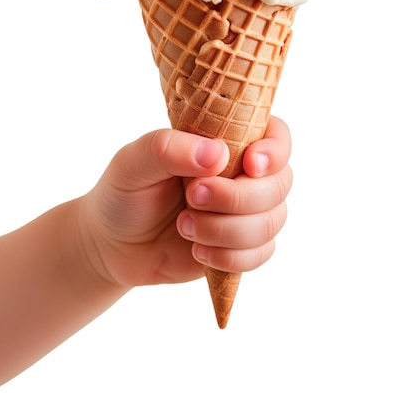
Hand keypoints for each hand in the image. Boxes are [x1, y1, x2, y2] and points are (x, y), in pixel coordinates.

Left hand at [78, 116, 292, 288]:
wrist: (111, 245)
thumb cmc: (123, 192)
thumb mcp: (133, 162)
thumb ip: (169, 149)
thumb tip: (217, 154)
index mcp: (227, 139)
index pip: (276, 135)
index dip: (274, 151)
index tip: (248, 164)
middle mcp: (244, 174)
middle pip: (280, 183)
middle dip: (238, 197)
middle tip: (192, 196)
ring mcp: (247, 212)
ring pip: (272, 222)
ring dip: (228, 230)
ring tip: (184, 226)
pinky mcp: (241, 247)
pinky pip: (262, 254)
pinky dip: (230, 257)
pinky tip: (197, 251)